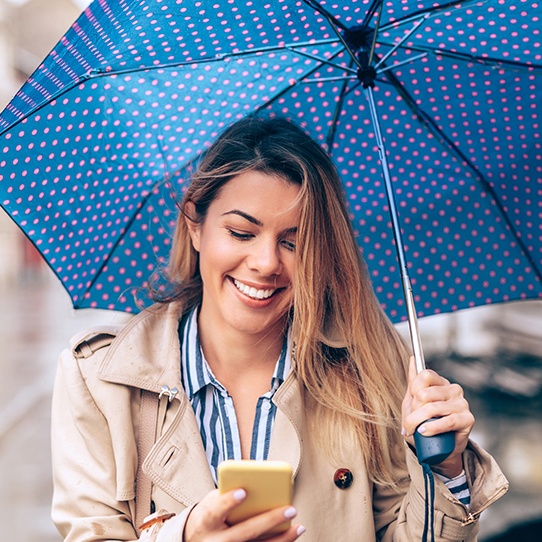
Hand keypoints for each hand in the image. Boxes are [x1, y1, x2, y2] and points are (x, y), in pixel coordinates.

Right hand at [184, 488, 305, 541]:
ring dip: (282, 539)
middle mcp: (216, 541)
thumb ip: (229, 495)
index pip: (216, 511)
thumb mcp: (211, 503)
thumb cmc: (210, 515)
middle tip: (290, 508)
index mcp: (206, 521)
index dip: (229, 501)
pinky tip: (292, 536)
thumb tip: (258, 487)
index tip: (243, 491)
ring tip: (299, 526)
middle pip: (245, 531)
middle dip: (269, 521)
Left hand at [402, 356, 474, 476]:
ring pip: (432, 408)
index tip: (411, 403)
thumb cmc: (426, 422)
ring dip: (417, 421)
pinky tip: (424, 431)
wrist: (440, 449)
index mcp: (441, 383)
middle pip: (425, 393)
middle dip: (413, 410)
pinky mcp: (468, 419)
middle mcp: (453, 389)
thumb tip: (412, 359)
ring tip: (413, 431)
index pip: (424, 375)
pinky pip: (447, 421)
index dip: (413, 389)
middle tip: (410, 423)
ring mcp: (462, 403)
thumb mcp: (415, 402)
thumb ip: (414, 380)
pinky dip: (432, 427)